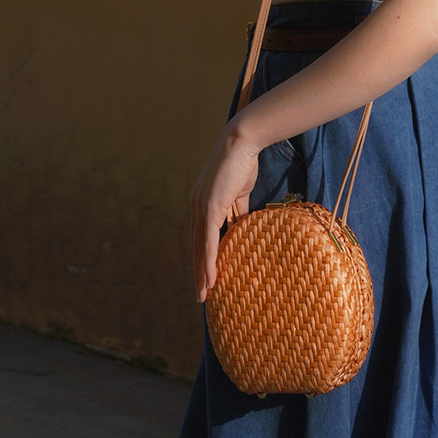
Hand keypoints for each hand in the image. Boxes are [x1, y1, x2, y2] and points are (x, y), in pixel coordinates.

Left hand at [189, 123, 261, 303]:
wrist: (242, 143)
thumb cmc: (242, 163)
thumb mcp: (239, 193)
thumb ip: (238, 212)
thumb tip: (242, 228)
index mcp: (201, 203)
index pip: (201, 237)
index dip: (203, 258)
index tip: (206, 276)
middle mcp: (195, 207)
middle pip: (196, 247)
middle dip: (198, 272)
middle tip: (200, 294)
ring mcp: (200, 207)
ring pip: (200, 248)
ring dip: (201, 273)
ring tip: (204, 293)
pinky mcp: (209, 207)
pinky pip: (208, 240)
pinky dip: (208, 260)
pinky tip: (210, 277)